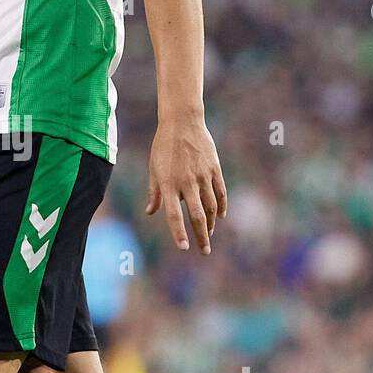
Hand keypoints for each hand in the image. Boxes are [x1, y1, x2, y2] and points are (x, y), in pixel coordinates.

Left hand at [145, 117, 226, 253]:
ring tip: (209, 234)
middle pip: (197, 216)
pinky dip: (222, 206)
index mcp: (168, 184)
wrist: (182, 122)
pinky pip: (221, 192)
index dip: (179, 233)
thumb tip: (151, 212)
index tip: (184, 247)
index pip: (173, 215)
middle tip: (204, 251)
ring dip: (211, 224)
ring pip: (211, 206)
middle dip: (201, 237)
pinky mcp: (214, 169)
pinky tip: (220, 217)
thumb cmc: (163, 146)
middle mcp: (186, 182)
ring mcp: (202, 176)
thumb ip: (154, 192)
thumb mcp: (154, 168)